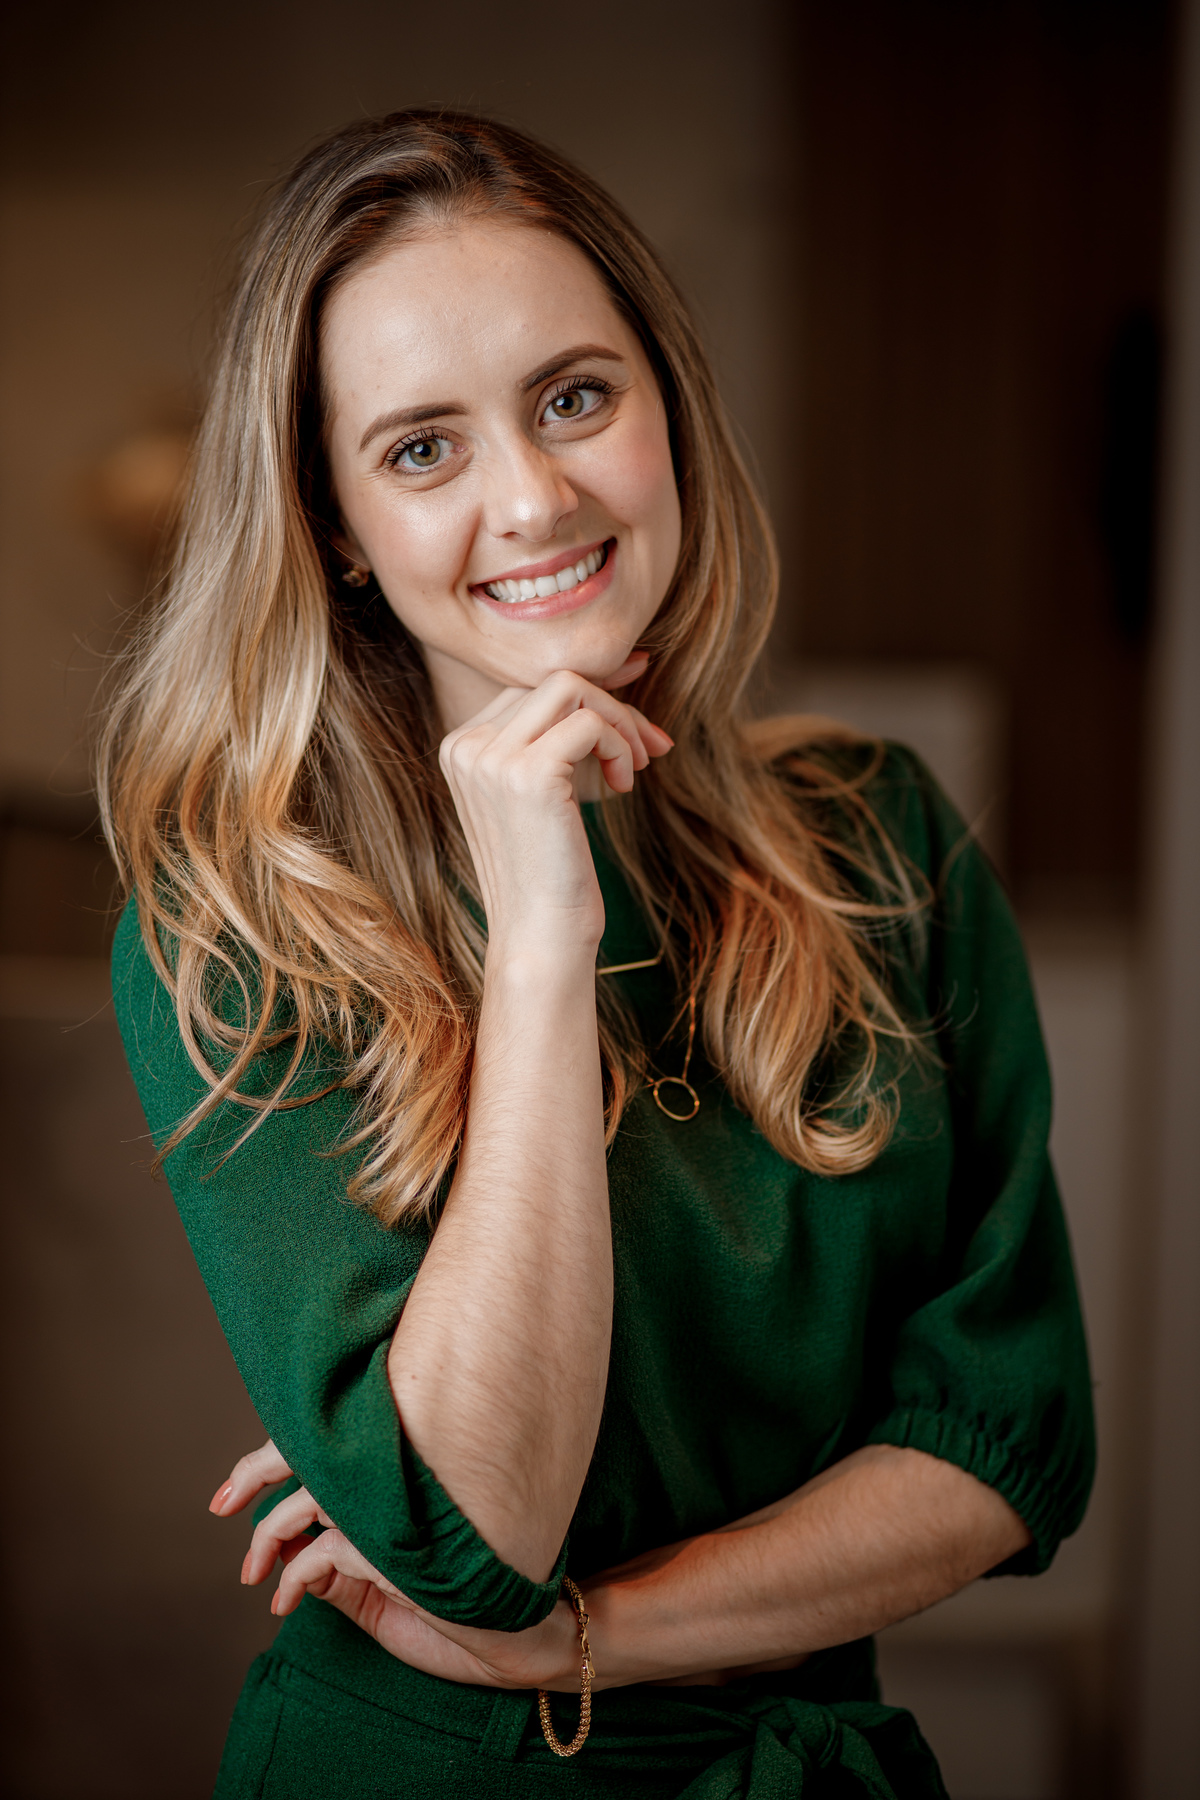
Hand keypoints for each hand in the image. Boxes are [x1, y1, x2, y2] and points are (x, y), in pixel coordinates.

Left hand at [209, 1442, 582, 1690]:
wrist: (518, 1635)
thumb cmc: (460, 1608)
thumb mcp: (383, 1589)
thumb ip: (342, 1565)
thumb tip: (287, 1552)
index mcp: (404, 1474)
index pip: (330, 1446)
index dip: (273, 1458)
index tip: (232, 1490)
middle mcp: (404, 1477)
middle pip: (313, 1454)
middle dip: (256, 1477)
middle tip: (222, 1506)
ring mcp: (404, 1508)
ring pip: (313, 1499)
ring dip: (268, 1536)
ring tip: (251, 1573)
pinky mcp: (401, 1545)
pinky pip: (325, 1550)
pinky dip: (295, 1574)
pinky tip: (285, 1599)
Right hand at [438, 665, 671, 961]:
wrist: (542, 936)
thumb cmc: (551, 872)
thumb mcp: (550, 792)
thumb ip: (564, 735)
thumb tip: (629, 665)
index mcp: (460, 746)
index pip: (534, 688)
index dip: (594, 697)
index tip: (635, 725)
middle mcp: (465, 745)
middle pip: (554, 680)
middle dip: (613, 708)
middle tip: (650, 751)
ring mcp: (491, 757)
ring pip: (573, 688)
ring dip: (619, 722)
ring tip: (635, 769)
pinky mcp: (528, 773)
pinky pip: (590, 723)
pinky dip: (620, 746)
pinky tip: (624, 785)